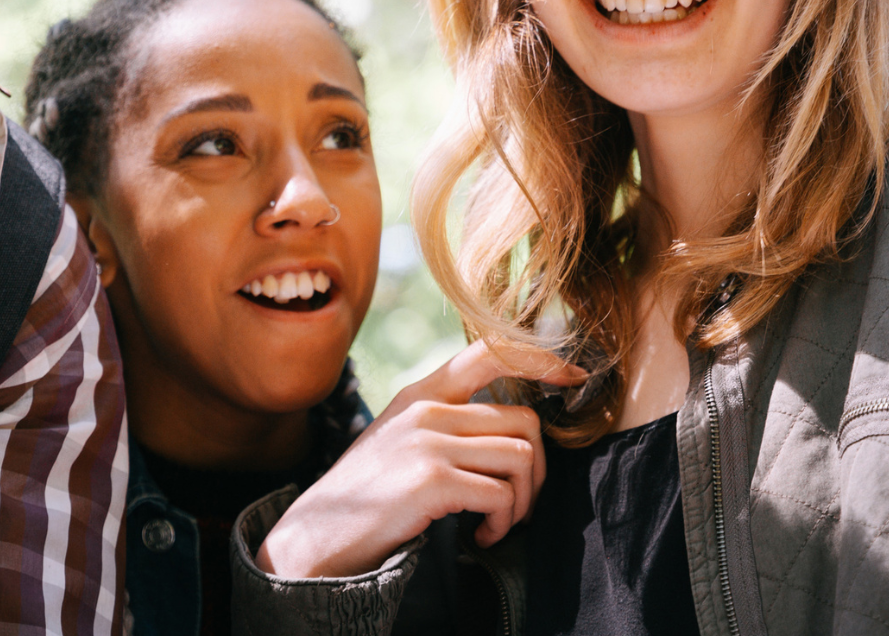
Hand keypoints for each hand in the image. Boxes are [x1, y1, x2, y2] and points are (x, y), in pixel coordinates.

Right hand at [255, 339, 584, 578]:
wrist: (315, 535)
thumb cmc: (366, 493)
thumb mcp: (399, 436)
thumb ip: (444, 420)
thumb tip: (510, 429)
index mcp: (422, 393)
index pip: (491, 352)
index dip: (540, 360)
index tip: (573, 378)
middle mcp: (427, 408)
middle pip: (523, 422)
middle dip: (537, 473)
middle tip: (519, 505)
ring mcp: (429, 442)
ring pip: (521, 457)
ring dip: (523, 502)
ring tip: (499, 524)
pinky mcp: (432, 480)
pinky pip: (500, 494)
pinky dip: (502, 523)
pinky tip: (481, 537)